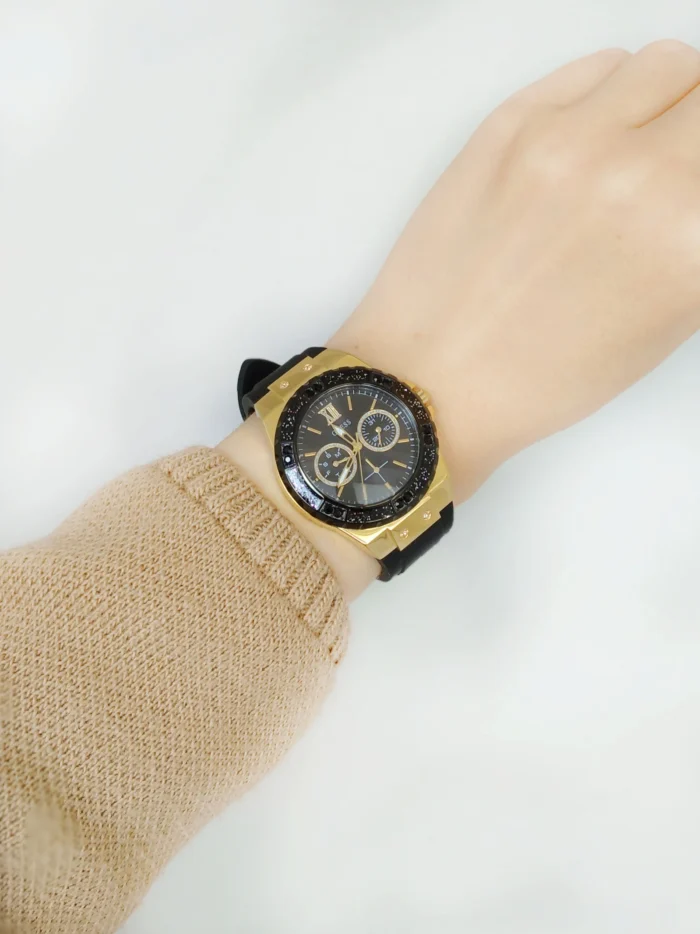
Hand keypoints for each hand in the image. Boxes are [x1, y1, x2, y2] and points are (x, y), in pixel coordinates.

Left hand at [331, 42, 699, 501]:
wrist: (433, 381)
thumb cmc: (543, 376)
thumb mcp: (662, 320)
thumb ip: (698, 235)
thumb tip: (697, 182)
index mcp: (691, 239)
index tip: (692, 185)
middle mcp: (640, 178)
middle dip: (695, 137)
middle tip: (674, 168)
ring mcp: (570, 142)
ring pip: (666, 65)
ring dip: (665, 103)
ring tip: (634, 150)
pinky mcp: (510, 124)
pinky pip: (599, 67)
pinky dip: (609, 95)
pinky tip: (589, 142)